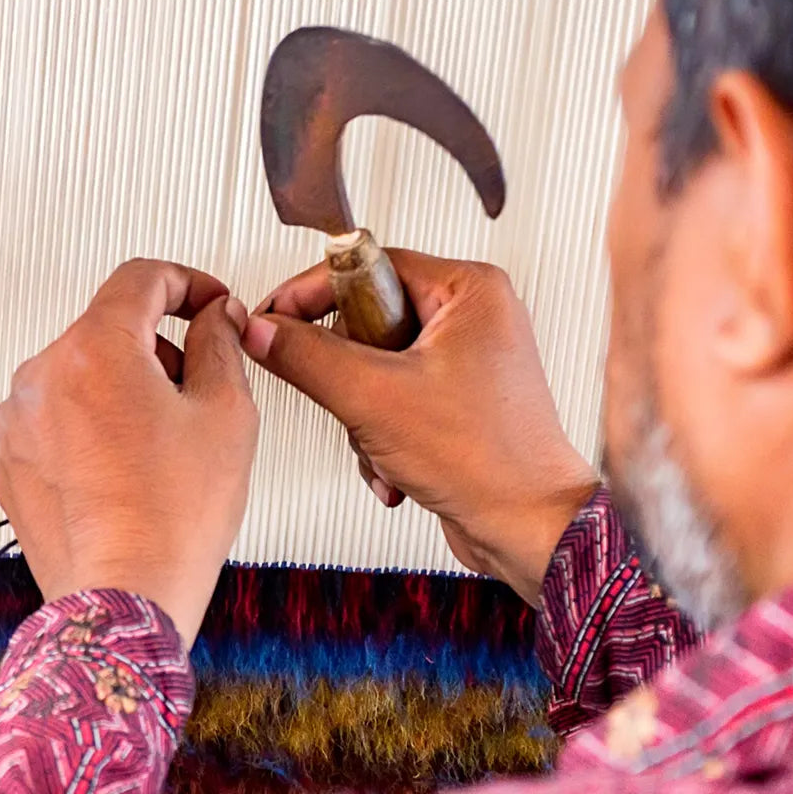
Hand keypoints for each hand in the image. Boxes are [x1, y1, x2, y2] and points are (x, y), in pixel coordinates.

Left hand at [0, 259, 257, 646]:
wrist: (126, 596)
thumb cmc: (173, 518)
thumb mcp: (227, 414)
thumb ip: (222, 345)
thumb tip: (218, 318)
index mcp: (96, 351)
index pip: (142, 278)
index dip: (189, 283)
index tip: (209, 304)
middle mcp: (43, 377)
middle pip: (110, 330)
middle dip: (160, 347)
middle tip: (200, 390)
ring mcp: (19, 422)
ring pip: (82, 376)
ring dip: (125, 389)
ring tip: (165, 444)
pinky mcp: (11, 461)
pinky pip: (57, 421)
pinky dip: (94, 428)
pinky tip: (131, 468)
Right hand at [243, 252, 595, 604]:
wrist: (528, 528)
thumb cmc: (489, 462)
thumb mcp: (373, 399)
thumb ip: (307, 357)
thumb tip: (264, 331)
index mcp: (470, 290)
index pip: (367, 264)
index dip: (313, 294)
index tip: (276, 319)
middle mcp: (475, 318)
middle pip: (366, 323)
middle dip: (349, 379)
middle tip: (361, 403)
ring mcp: (468, 362)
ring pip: (374, 369)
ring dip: (364, 419)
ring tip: (385, 447)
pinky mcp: (460, 402)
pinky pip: (394, 402)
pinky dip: (383, 439)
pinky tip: (395, 471)